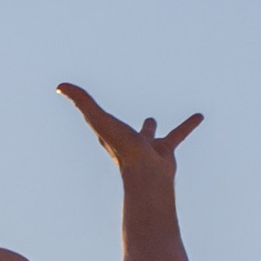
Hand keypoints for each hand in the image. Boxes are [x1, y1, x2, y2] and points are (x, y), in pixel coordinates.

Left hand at [58, 83, 201, 179]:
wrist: (147, 174)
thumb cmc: (122, 148)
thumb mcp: (98, 118)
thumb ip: (82, 101)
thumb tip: (60, 86)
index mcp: (109, 134)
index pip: (95, 117)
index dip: (86, 108)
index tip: (80, 103)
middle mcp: (126, 142)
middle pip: (119, 130)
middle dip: (110, 123)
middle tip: (107, 120)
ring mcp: (146, 149)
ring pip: (148, 135)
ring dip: (149, 128)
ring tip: (152, 120)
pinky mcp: (166, 152)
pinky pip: (178, 135)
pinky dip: (187, 125)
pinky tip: (199, 116)